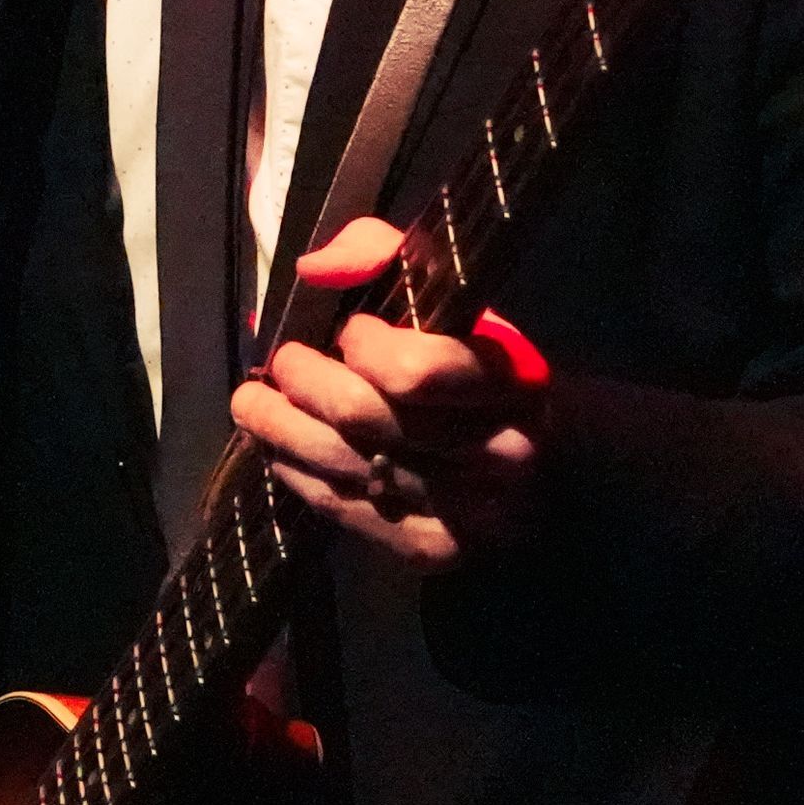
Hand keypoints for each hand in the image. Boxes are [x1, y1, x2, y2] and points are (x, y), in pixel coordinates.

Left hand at [230, 217, 550, 566]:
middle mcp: (500, 452)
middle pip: (365, 418)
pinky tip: (282, 453)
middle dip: (304, 383)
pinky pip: (347, 511)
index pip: (415, 371)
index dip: (364, 346)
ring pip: (347, 466)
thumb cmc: (482, 359)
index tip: (349, 331)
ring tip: (252, 405)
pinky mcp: (435, 549)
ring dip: (283, 431)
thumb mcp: (448, 291)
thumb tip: (315, 270)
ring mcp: (469, 512)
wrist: (550, 456)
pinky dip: (302, 477)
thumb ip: (382, 254)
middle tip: (279, 363)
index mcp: (513, 377)